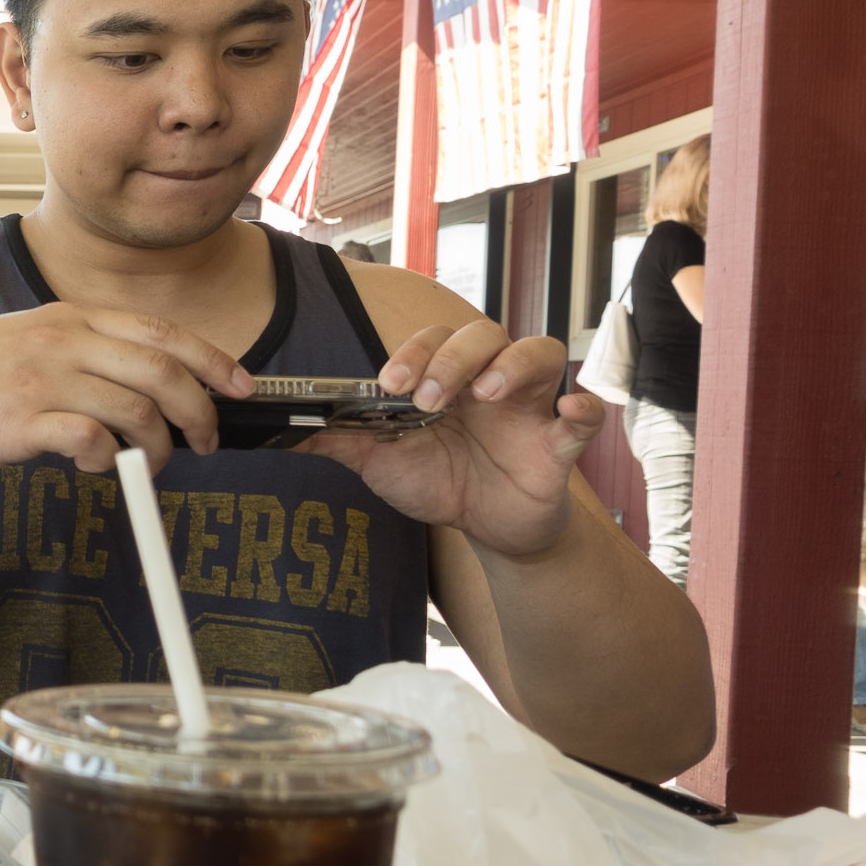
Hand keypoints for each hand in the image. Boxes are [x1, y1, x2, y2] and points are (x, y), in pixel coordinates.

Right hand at [0, 302, 252, 477]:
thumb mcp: (32, 341)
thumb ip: (85, 354)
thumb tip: (147, 390)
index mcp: (71, 319)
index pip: (161, 332)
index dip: (212, 360)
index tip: (240, 387)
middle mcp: (62, 342)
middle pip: (161, 372)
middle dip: (199, 412)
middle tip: (205, 442)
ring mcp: (41, 381)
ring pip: (135, 411)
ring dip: (157, 447)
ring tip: (147, 465)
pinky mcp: (19, 423)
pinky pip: (89, 441)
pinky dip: (108, 460)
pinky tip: (96, 468)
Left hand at [300, 320, 593, 557]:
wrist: (487, 530)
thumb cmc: (440, 481)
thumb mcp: (383, 462)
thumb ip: (338, 441)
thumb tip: (281, 432)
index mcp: (448, 376)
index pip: (434, 338)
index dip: (414, 352)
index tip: (390, 383)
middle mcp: (491, 380)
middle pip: (483, 335)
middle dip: (452, 359)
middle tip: (429, 399)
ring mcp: (529, 407)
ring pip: (537, 353)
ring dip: (513, 364)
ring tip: (488, 391)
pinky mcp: (560, 444)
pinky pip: (584, 415)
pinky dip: (584, 408)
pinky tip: (572, 410)